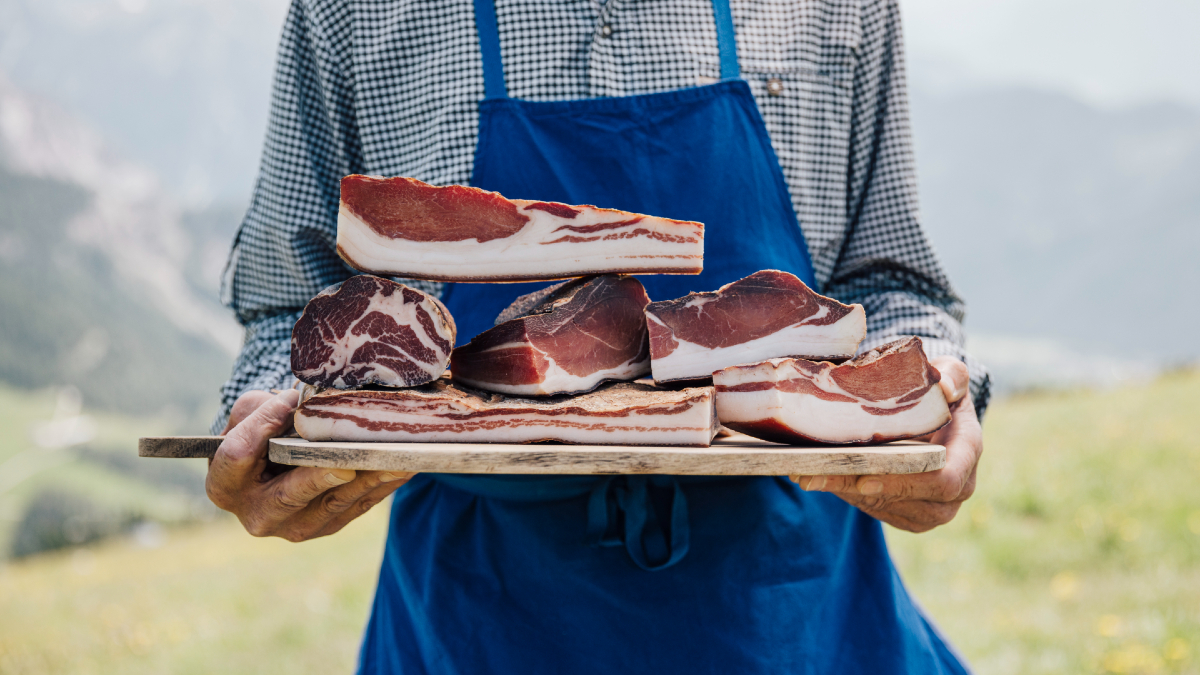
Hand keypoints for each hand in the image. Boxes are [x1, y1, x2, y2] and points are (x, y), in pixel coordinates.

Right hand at [206, 388, 412, 541]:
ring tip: (392, 458)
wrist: (273, 463)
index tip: (290, 400)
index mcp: (225, 485)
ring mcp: (294, 526)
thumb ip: (265, 409)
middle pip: (288, 495)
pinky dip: (382, 486)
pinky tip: (403, 467)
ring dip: (366, 479)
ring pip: (333, 504)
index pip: (237, 456)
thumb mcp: (250, 413)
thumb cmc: (259, 430)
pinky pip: (358, 506)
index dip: (260, 427)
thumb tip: (299, 402)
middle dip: (320, 477)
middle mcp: (257, 514)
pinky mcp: (328, 527)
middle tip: (348, 461)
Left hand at [789, 356, 981, 532]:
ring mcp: (933, 506)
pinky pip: (876, 510)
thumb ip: (951, 374)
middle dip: (860, 487)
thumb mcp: (947, 372)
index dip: (907, 483)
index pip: (946, 479)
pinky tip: (815, 476)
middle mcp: (957, 487)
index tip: (866, 478)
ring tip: (806, 472)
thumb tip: (947, 388)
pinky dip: (844, 493)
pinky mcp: (908, 514)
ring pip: (886, 508)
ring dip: (843, 491)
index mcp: (968, 451)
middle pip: (909, 499)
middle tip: (817, 474)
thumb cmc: (935, 390)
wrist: (929, 414)